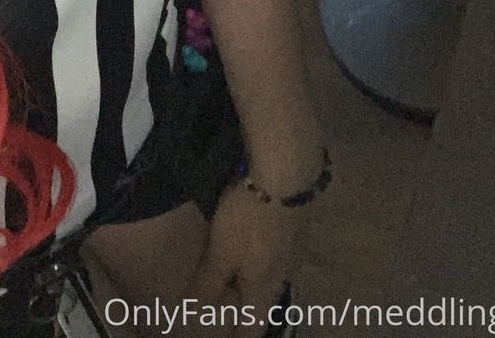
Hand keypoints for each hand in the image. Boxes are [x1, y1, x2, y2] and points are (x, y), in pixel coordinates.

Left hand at [189, 181, 314, 333]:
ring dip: (256, 282)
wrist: (287, 173)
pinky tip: (256, 245)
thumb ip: (211, 281)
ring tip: (240, 279)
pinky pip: (279, 254)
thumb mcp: (222, 250)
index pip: (253, 326)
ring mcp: (294, 250)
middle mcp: (284, 275)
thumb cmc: (248, 217)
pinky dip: (264, 259)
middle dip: (248, 309)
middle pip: (264, 302)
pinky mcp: (297, 226)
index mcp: (263, 287)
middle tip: (230, 308)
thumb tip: (196, 312)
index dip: (240, 336)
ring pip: (274, 277)